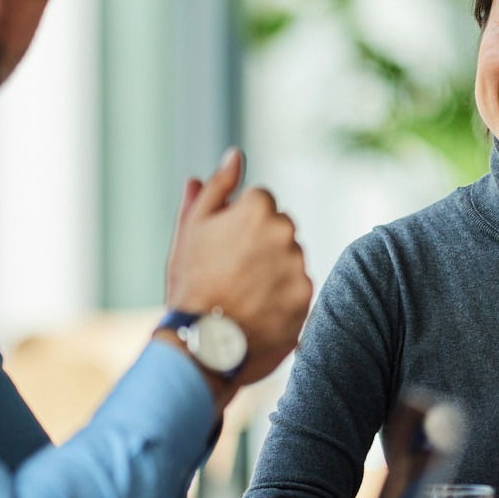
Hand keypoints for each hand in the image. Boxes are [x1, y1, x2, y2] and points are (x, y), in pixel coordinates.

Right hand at [164, 148, 312, 386]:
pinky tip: (257, 310)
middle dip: (261, 245)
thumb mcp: (192, 228)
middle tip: (232, 273)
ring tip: (243, 295)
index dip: (238, 226)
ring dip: (273, 271)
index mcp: (258, 208)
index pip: (260, 204)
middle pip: (279, 229)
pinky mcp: (307, 297)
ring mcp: (298, 265)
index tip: (224, 249)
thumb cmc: (191, 282)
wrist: (201, 342)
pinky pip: (297, 288)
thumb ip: (218, 187)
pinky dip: (282, 297)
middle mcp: (285, 232)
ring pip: (289, 259)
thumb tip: (236, 156)